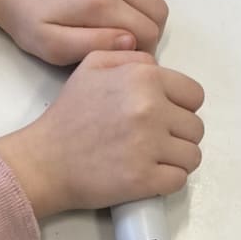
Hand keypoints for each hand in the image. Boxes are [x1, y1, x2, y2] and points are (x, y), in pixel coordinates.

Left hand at [0, 0, 167, 64]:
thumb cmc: (27, 18)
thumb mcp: (55, 48)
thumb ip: (96, 47)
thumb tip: (132, 41)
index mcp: (100, 1)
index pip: (150, 30)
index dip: (145, 49)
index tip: (129, 55)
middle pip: (158, 7)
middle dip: (149, 28)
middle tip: (128, 38)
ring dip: (143, 5)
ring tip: (119, 16)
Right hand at [0, 51, 203, 218]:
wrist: (45, 161)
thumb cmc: (68, 116)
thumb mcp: (92, 66)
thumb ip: (130, 58)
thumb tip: (158, 66)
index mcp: (143, 78)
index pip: (194, 95)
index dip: (181, 108)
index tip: (163, 119)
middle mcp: (150, 109)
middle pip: (195, 128)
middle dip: (178, 136)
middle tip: (154, 142)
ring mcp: (149, 146)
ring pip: (192, 156)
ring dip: (176, 160)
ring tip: (153, 160)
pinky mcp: (144, 179)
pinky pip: (179, 180)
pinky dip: (168, 181)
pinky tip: (149, 176)